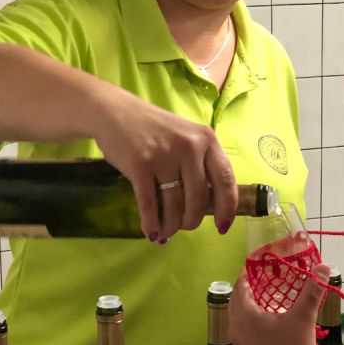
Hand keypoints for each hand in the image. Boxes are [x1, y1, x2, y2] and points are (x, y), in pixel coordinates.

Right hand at [92, 88, 237, 241]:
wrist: (116, 113)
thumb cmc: (155, 129)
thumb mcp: (187, 137)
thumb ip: (202, 164)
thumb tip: (211, 206)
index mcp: (206, 140)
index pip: (225, 180)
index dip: (227, 208)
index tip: (222, 226)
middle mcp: (189, 147)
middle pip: (199, 199)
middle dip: (192, 221)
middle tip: (185, 226)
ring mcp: (164, 156)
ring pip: (175, 205)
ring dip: (171, 226)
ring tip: (166, 232)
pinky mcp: (140, 165)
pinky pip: (150, 205)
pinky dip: (152, 223)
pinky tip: (152, 232)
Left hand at [229, 264, 330, 344]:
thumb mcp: (303, 318)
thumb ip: (312, 291)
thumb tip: (323, 267)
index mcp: (244, 315)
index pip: (240, 286)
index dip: (247, 275)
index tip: (257, 267)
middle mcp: (234, 329)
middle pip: (236, 303)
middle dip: (247, 291)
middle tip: (262, 283)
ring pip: (237, 321)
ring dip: (247, 310)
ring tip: (264, 305)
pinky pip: (241, 337)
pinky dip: (248, 328)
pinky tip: (262, 330)